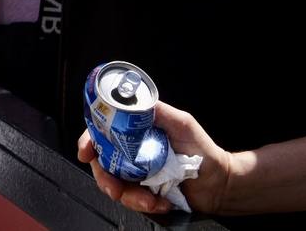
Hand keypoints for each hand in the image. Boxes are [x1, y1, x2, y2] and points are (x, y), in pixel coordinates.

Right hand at [76, 101, 237, 214]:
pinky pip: (132, 201)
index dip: (88, 141)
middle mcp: (130, 153)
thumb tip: (132, 101)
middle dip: (104, 178)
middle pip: (102, 163)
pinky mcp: (145, 193)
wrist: (220, 183)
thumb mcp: (181, 122)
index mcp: (134, 133)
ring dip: (129, 196)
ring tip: (150, 200)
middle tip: (115, 188)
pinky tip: (160, 203)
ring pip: (115, 185)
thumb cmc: (202, 150)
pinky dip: (143, 204)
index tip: (85, 152)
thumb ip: (156, 111)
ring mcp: (136, 174)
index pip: (102, 133)